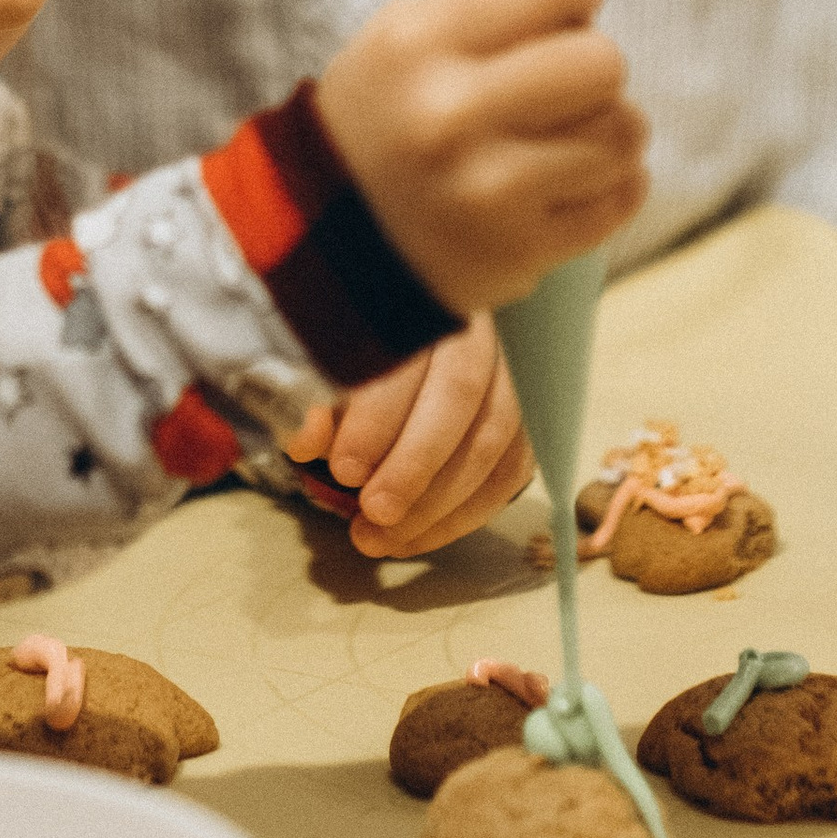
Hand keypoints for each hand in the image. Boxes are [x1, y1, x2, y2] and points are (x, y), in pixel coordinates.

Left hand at [284, 316, 532, 558]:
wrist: (387, 359)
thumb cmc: (349, 364)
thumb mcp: (318, 376)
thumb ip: (310, 402)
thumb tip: (309, 437)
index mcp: (413, 301)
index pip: (406, 353)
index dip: (377, 416)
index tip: (344, 469)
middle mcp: (471, 326)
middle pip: (459, 391)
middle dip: (415, 463)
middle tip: (375, 511)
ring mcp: (510, 368)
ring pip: (495, 432)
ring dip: (442, 499)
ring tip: (386, 537)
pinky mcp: (527, 414)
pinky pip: (514, 466)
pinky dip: (470, 511)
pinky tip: (422, 535)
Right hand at [314, 0, 643, 312]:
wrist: (334, 243)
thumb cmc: (387, 120)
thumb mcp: (402, 39)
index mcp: (418, 42)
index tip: (568, 11)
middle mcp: (451, 113)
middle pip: (602, 60)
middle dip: (593, 68)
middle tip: (563, 84)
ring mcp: (488, 188)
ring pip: (623, 131)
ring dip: (608, 129)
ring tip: (567, 137)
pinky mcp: (521, 249)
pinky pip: (621, 197)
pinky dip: (612, 184)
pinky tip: (572, 179)